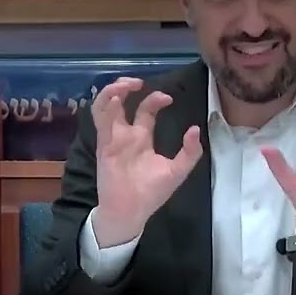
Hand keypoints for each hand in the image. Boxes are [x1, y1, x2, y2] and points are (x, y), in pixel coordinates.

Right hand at [90, 77, 202, 247]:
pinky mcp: (104, 145)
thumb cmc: (152, 193)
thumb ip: (189, 152)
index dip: (154, 99)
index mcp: (142, 138)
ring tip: (124, 85)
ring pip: (106, 107)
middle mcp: (126, 134)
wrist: (131, 213)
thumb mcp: (177, 171)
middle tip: (137, 82)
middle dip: (126, 86)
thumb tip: (195, 129)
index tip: (168, 98)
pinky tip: (116, 99)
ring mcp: (113, 138)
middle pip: (121, 102)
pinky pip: (100, 122)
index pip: (145, 110)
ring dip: (112, 92)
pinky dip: (105, 107)